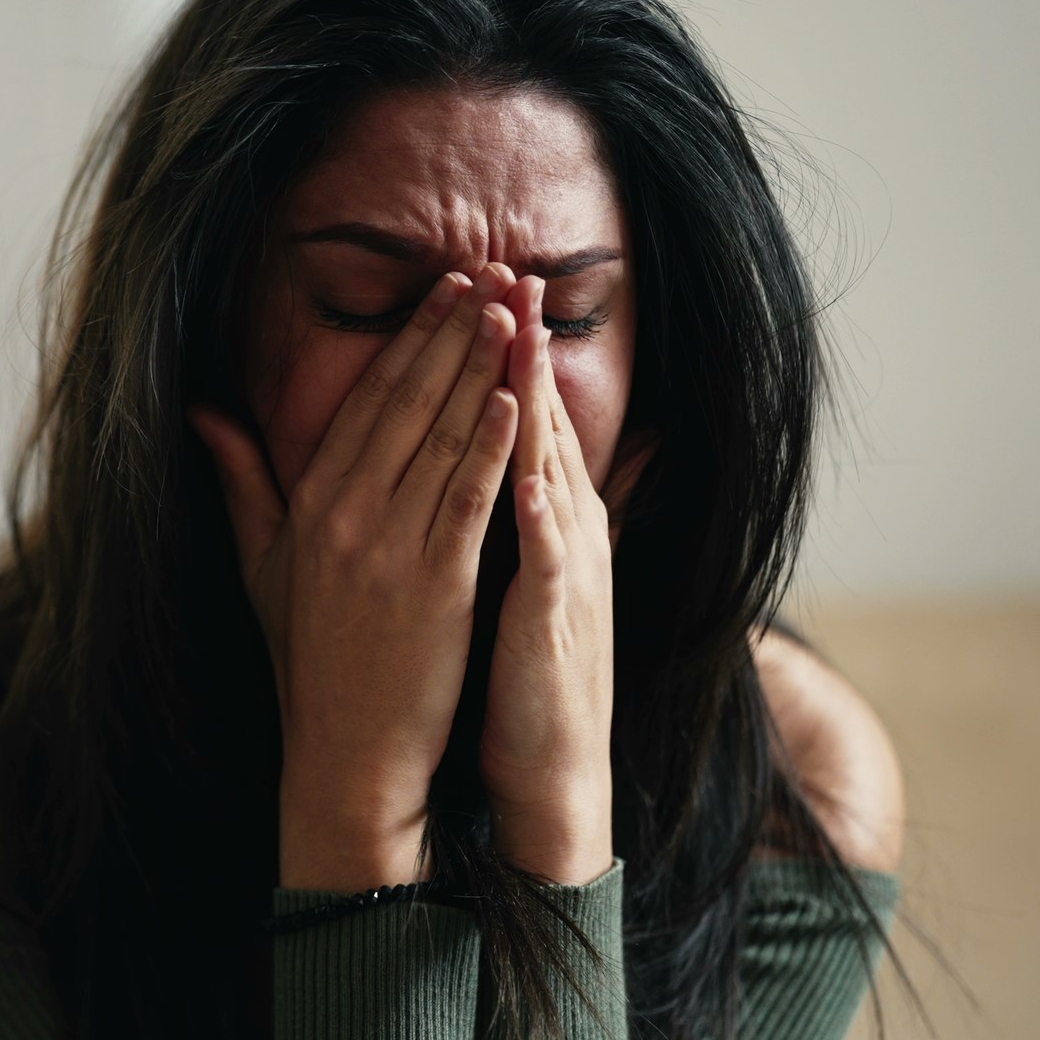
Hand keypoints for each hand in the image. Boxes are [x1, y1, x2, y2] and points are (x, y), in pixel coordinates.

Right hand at [188, 264, 523, 890]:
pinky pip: (467, 501)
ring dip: (479, 371)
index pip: (365, 402)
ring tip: (510, 314)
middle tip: (489, 272)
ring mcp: (390, 549)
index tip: (443, 288)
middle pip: (406, 404)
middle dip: (450, 333)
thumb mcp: (264, 566)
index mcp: (311, 503)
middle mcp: (346, 515)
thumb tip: (204, 414)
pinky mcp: (436, 586)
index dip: (408, 339)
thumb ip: (243, 483)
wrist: (346, 749)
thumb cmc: (313, 658)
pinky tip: (516, 400)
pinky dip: (491, 446)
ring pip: (441, 440)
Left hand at [479, 276, 652, 884]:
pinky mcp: (555, 624)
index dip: (499, 354)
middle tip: (505, 274)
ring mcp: (565, 575)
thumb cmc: (517, 670)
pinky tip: (525, 476)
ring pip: (551, 475)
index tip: (475, 287)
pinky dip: (540, 517)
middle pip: (541, 427)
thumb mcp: (508, 578)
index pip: (519, 420)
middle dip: (521, 351)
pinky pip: (548, 564)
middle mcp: (563, 534)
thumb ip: (502, 515)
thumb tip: (495, 465)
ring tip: (518, 340)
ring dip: (537, 408)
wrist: (550, 765)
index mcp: (542, 520)